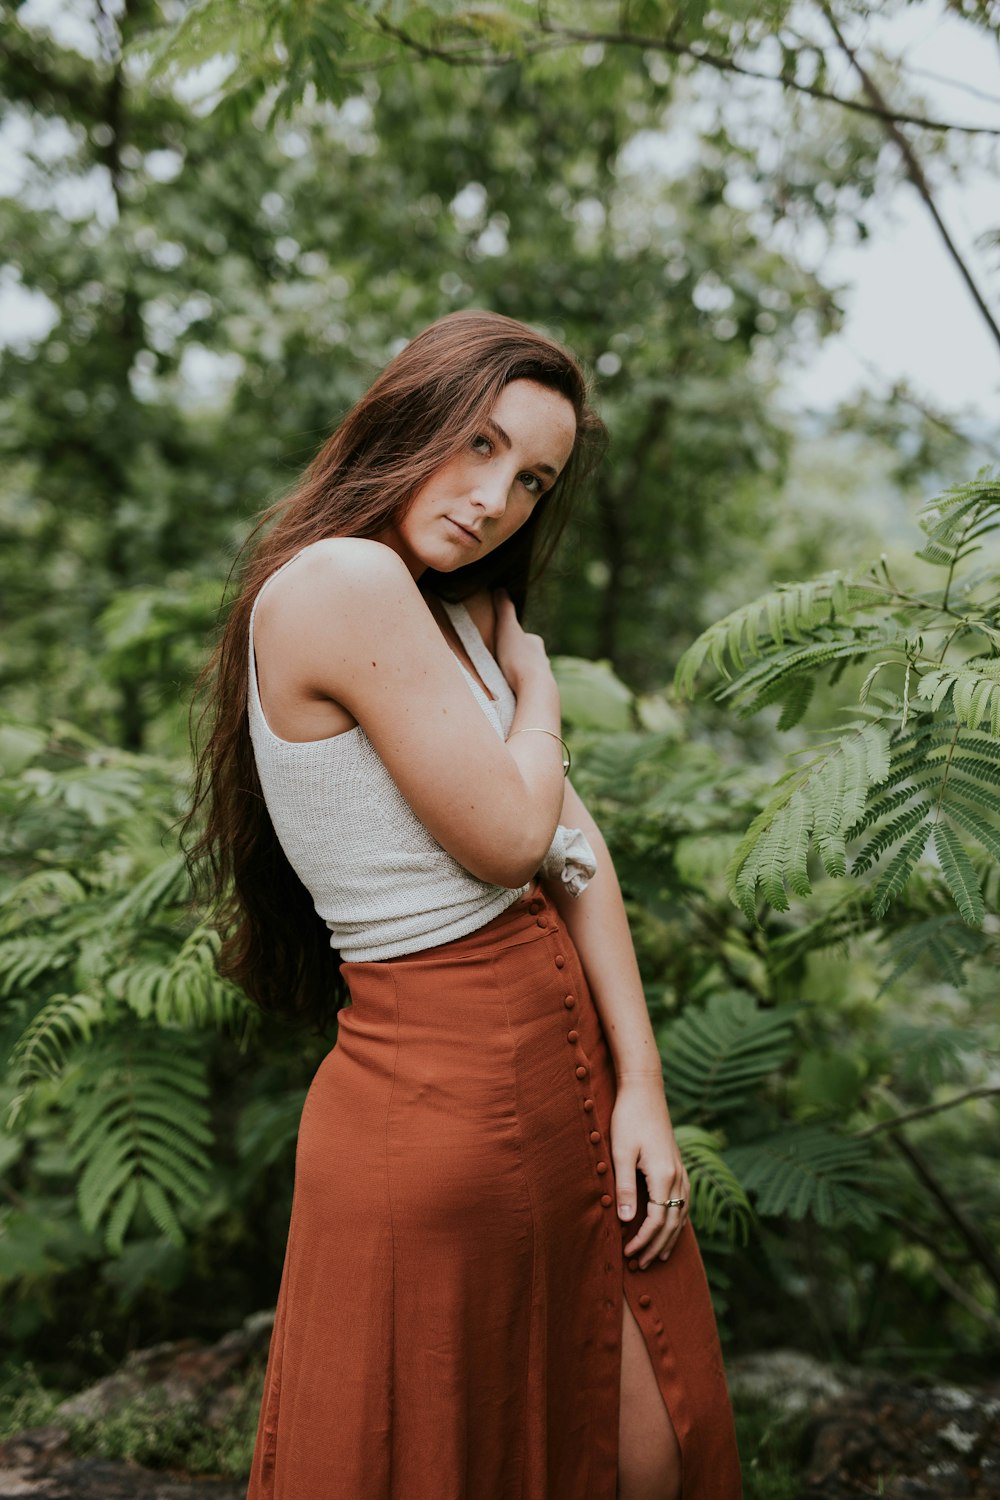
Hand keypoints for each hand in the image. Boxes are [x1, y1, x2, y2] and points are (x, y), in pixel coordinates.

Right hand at [493, 590, 552, 692]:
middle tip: (504, 662)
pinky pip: (527, 689)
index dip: (515, 639)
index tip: (505, 641)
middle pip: (529, 656)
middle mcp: (543, 660)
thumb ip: (504, 609)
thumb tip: (500, 588)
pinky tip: (513, 694)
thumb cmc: (519, 659)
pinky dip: (520, 689)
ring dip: (519, 675)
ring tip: (506, 680)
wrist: (534, 689)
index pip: (526, 638)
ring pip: (529, 674)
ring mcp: (542, 679)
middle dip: (519, 658)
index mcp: (536, 644)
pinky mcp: (538, 695)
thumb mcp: (507, 629)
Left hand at [610, 1078, 689, 1269]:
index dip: (643, 1240)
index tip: (628, 1254)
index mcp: (664, 1175)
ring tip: (656, 1255)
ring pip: (682, 1214)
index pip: (658, 1220)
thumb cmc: (628, 1118)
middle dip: (655, 1245)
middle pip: (673, 1222)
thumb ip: (625, 1187)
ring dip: (669, 1237)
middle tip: (638, 1264)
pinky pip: (683, 1201)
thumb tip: (628, 1221)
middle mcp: (678, 1176)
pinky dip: (677, 1220)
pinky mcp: (678, 1165)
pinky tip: (671, 1227)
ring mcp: (681, 1170)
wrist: (644, 1090)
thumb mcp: (620, 1152)